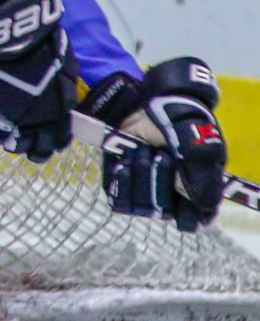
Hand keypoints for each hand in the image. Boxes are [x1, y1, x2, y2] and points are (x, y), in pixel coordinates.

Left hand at [84, 57, 227, 231]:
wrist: (152, 99)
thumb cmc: (184, 122)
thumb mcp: (202, 145)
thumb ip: (205, 176)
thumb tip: (204, 206)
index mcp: (196, 192)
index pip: (190, 221)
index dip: (184, 213)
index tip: (179, 188)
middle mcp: (170, 195)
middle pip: (160, 211)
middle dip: (158, 178)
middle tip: (161, 154)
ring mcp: (145, 189)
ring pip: (138, 205)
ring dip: (140, 173)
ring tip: (145, 150)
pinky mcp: (120, 180)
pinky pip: (116, 195)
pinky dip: (122, 174)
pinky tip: (127, 156)